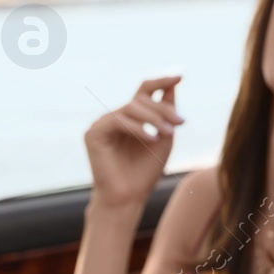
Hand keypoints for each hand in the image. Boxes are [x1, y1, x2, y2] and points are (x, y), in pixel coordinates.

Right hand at [83, 76, 183, 209]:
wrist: (129, 197)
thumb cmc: (145, 172)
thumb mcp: (164, 138)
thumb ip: (166, 112)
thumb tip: (172, 84)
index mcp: (131, 118)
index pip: (144, 91)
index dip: (161, 81)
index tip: (180, 76)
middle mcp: (115, 117)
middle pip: (140, 99)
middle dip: (163, 109)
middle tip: (180, 123)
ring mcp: (102, 124)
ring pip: (131, 108)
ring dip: (153, 119)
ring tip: (168, 133)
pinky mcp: (93, 134)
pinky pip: (118, 121)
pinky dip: (137, 129)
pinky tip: (151, 139)